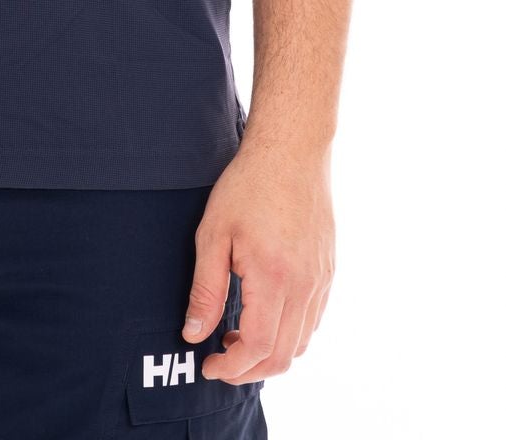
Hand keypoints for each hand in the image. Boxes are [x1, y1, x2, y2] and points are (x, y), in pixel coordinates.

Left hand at [180, 138, 335, 384]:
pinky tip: (262, 315)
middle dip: (249, 370)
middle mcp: (305, 285)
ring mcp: (321, 280)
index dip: (232, 368)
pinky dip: (288, 334)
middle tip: (220, 360)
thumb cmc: (247, 186)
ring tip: (235, 336)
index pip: (259, 346)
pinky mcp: (327, 271)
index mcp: (274, 277)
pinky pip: (312, 320)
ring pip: (302, 342)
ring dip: (269, 353)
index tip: (208, 366)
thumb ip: (205, 289)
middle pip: (284, 355)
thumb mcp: (213, 234)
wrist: (291, 152)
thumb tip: (194, 334)